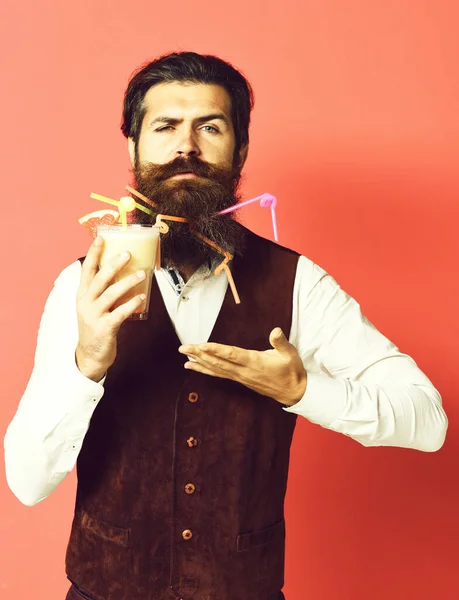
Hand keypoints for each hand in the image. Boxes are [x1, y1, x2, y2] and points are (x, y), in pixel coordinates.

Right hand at [75, 237, 146, 381]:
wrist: (90, 356)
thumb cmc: (96, 327)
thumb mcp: (94, 306)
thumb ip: (104, 291)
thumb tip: (124, 272)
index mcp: (83, 295)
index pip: (87, 270)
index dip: (94, 253)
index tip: (101, 237)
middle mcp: (85, 303)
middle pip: (100, 278)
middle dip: (114, 264)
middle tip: (128, 253)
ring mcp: (93, 316)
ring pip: (111, 294)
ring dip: (128, 282)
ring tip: (142, 274)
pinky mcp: (104, 328)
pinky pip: (120, 313)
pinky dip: (131, 304)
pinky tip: (142, 297)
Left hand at [178, 328, 306, 405]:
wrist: (294, 392)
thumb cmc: (292, 370)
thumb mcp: (290, 354)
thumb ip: (281, 342)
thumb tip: (276, 331)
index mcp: (255, 362)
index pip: (232, 355)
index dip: (216, 350)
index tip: (202, 345)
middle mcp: (244, 371)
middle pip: (218, 362)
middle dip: (200, 354)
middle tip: (184, 348)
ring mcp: (241, 377)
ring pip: (216, 369)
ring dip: (199, 362)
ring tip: (184, 357)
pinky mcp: (240, 379)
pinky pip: (219, 374)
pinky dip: (205, 370)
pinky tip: (194, 367)